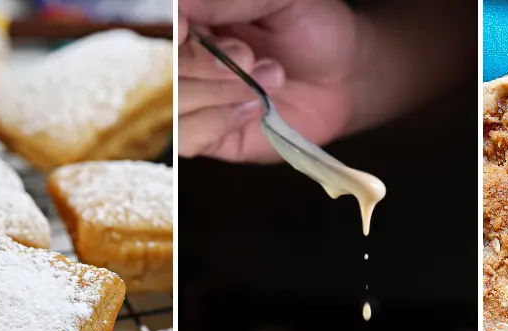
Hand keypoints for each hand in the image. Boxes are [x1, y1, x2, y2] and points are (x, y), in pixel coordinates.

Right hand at [178, 0, 368, 162]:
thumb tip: (180, 5)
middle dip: (205, 65)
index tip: (186, 27)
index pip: (161, 29)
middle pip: (162, 71)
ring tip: (266, 78)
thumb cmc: (315, 28)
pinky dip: (217, 122)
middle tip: (249, 56)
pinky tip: (253, 108)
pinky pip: (188, 139)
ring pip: (170, 107)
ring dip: (215, 94)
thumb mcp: (279, 0)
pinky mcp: (211, 137)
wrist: (346, 76)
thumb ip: (229, 2)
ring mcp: (196, 101)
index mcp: (195, 20)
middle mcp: (187, 61)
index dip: (170, 32)